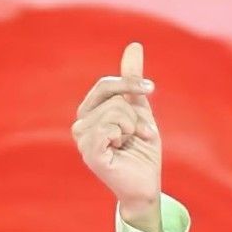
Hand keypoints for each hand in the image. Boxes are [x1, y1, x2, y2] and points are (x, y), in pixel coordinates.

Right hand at [71, 42, 161, 207]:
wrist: (146, 185)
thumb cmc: (142, 151)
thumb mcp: (141, 111)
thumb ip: (132, 82)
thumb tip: (134, 46)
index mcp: (90, 113)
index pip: (105, 84)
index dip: (129, 84)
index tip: (150, 88)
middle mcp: (81, 124)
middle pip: (113, 98)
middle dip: (136, 114)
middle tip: (140, 134)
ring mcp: (83, 140)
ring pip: (115, 113)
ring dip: (134, 127)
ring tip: (133, 143)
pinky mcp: (90, 154)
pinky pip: (107, 129)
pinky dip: (123, 135)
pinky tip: (124, 148)